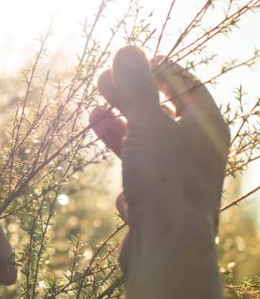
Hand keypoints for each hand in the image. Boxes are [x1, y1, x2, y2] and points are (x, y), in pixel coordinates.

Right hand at [90, 46, 228, 272]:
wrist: (166, 248)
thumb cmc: (164, 181)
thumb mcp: (149, 126)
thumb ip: (137, 88)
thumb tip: (127, 50)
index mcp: (205, 128)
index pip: (186, 86)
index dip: (161, 69)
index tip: (136, 59)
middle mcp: (197, 154)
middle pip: (161, 114)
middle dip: (130, 96)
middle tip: (101, 82)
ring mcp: (178, 182)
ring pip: (146, 147)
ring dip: (120, 131)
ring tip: (93, 115)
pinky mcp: (161, 206)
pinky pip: (143, 182)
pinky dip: (129, 176)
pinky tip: (121, 192)